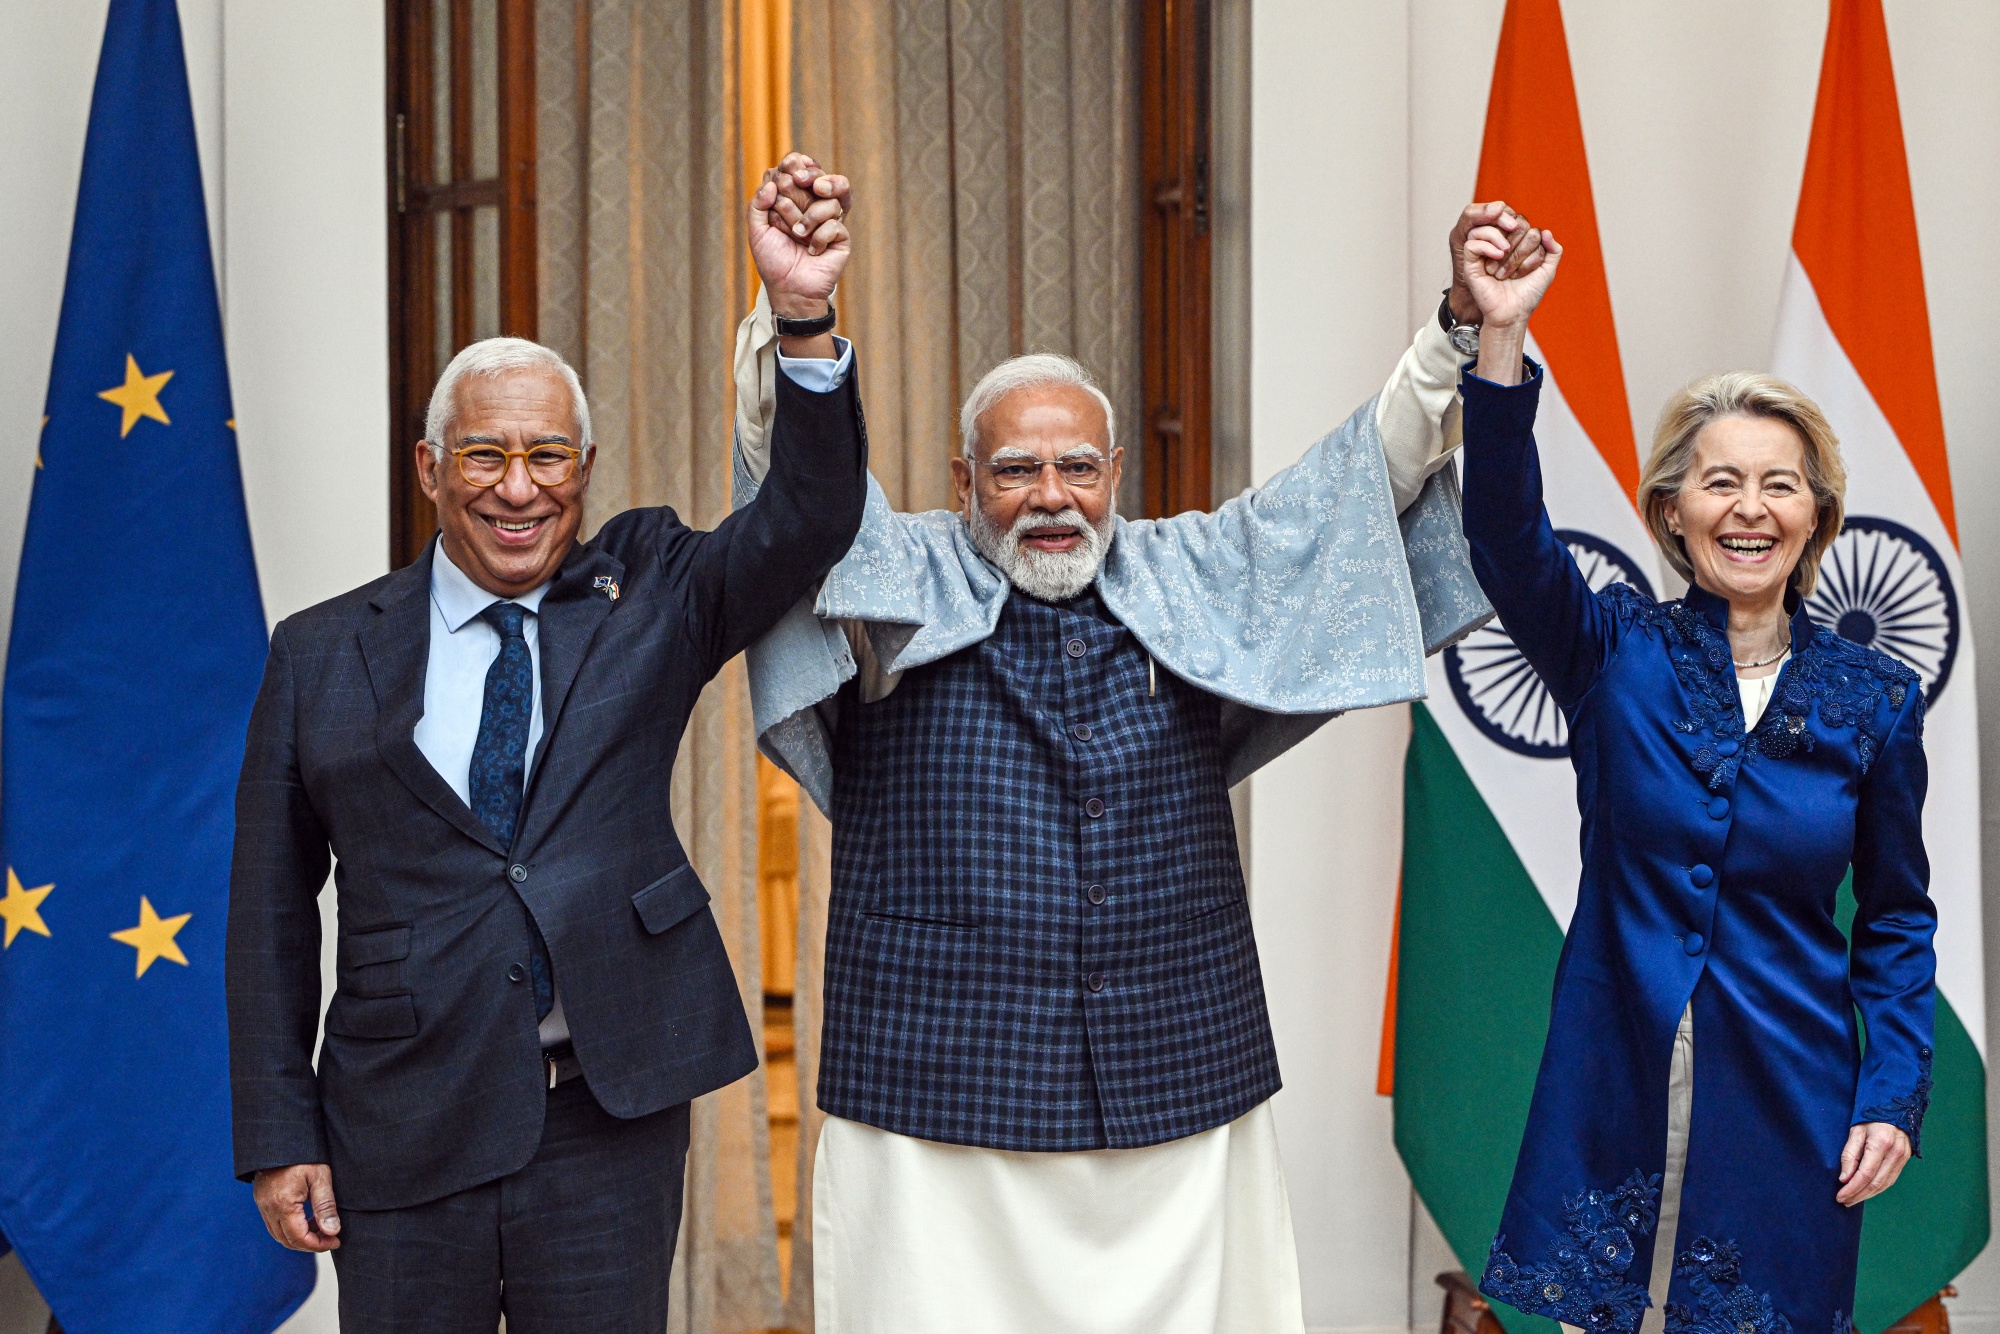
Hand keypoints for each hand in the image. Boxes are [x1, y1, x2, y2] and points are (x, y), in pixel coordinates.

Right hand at [253, 1162, 341, 1251]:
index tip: (336, 1240)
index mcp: (282, 1204)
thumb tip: (332, 1231)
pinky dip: (290, 1228)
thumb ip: (326, 1206)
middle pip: (287, 1240)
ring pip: (278, 1234)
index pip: (299, 1238)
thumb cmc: (303, 1154)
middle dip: (310, 1244)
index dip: (318, 1244)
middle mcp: (268, 1208)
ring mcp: (262, 1205)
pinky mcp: (262, 1200)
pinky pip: (274, 1223)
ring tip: (321, 1230)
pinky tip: (307, 1220)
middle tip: (330, 1239)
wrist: (280, 1137)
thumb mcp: (320, 1177)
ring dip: (299, 1238)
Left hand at [749, 152, 851, 319]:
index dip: (792, 166)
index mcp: (794, 197)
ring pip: (826, 199)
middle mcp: (813, 204)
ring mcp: (830, 218)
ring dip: (804, 217)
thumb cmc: (774, 260)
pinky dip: (818, 237)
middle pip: (815, 177)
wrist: (789, 289)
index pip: (798, 167)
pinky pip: (834, 224)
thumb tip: (772, 183)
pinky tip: (811, 250)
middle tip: (783, 204)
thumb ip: (758, 203)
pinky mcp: (841, 236)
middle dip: (795, 191)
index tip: (782, 176)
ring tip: (796, 235)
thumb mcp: (757, 230)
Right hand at [1448, 201, 1545, 324]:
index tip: (1530, 266)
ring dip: (1503, 241)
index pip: (1525, 226)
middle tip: (1517, 269)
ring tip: (1505, 254)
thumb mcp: (1547, 271)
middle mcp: (1499, 245)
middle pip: (1510, 225)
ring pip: (1490, 228)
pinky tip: (1497, 256)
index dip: (1532, 243)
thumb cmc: (1527, 294)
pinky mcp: (1470, 262)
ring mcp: (1484, 253)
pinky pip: (1473, 242)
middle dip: (1520, 246)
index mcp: (1516, 245)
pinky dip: (1486, 246)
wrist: (1512, 314)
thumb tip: (1546, 231)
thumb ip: (1554, 251)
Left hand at [1837, 1122, 1912, 1204]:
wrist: (1894, 1107)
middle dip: (1858, 1195)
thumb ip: (1849, 1155)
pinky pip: (1891, 1179)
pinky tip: (1867, 1191)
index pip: (1865, 1174)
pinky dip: (1878, 1188)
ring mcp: (1902, 1158)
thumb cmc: (1870, 1116)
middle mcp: (1895, 1153)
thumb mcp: (1855, 1131)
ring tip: (1852, 1199)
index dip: (1852, 1188)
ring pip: (1885, 1184)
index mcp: (1881, 1144)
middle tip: (1844, 1201)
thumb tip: (1844, 1178)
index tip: (1840, 1196)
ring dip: (1868, 1195)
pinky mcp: (1905, 1160)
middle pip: (1876, 1183)